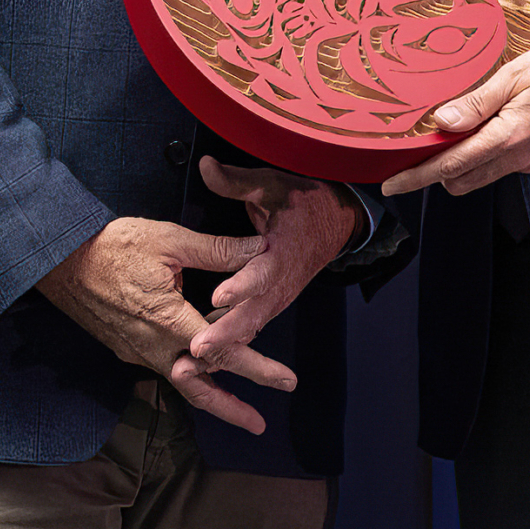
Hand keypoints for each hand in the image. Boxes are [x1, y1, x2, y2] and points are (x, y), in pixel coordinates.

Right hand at [36, 218, 288, 434]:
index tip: (285, 382)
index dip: (258, 368)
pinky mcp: (123, 347)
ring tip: (235, 413)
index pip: (224, 351)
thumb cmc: (112, 245)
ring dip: (209, 398)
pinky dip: (184, 377)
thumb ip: (216, 251)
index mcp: (170, 320)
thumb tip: (260, 249)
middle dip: (232, 408)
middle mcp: (154, 345)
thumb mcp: (169, 240)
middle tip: (259, 425)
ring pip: (179, 383)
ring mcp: (136, 350)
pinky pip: (160, 368)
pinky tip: (194, 373)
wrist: (57, 259)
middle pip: (200, 388)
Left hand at [179, 161, 360, 382]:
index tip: (218, 296)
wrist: (336, 219)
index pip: (262, 273)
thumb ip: (237, 180)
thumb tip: (205, 165)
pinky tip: (204, 356)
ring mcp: (278, 296)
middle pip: (253, 313)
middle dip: (225, 333)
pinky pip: (250, 325)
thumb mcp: (272, 183)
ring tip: (193, 363)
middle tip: (197, 348)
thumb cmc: (301, 199)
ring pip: (250, 326)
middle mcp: (281, 282)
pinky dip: (230, 341)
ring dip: (225, 346)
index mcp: (283, 252)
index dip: (241, 286)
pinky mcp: (271, 302)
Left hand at [376, 42, 529, 197]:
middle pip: (461, 181)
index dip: (417, 177)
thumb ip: (476, 102)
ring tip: (445, 136)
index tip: (391, 184)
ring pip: (479, 177)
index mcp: (509, 136)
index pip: (452, 165)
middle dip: (433, 173)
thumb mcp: (514, 75)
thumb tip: (442, 122)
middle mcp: (518, 157)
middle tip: (415, 150)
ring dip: (457, 165)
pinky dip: (479, 157)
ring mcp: (528, 161)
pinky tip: (476, 132)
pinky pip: (498, 166)